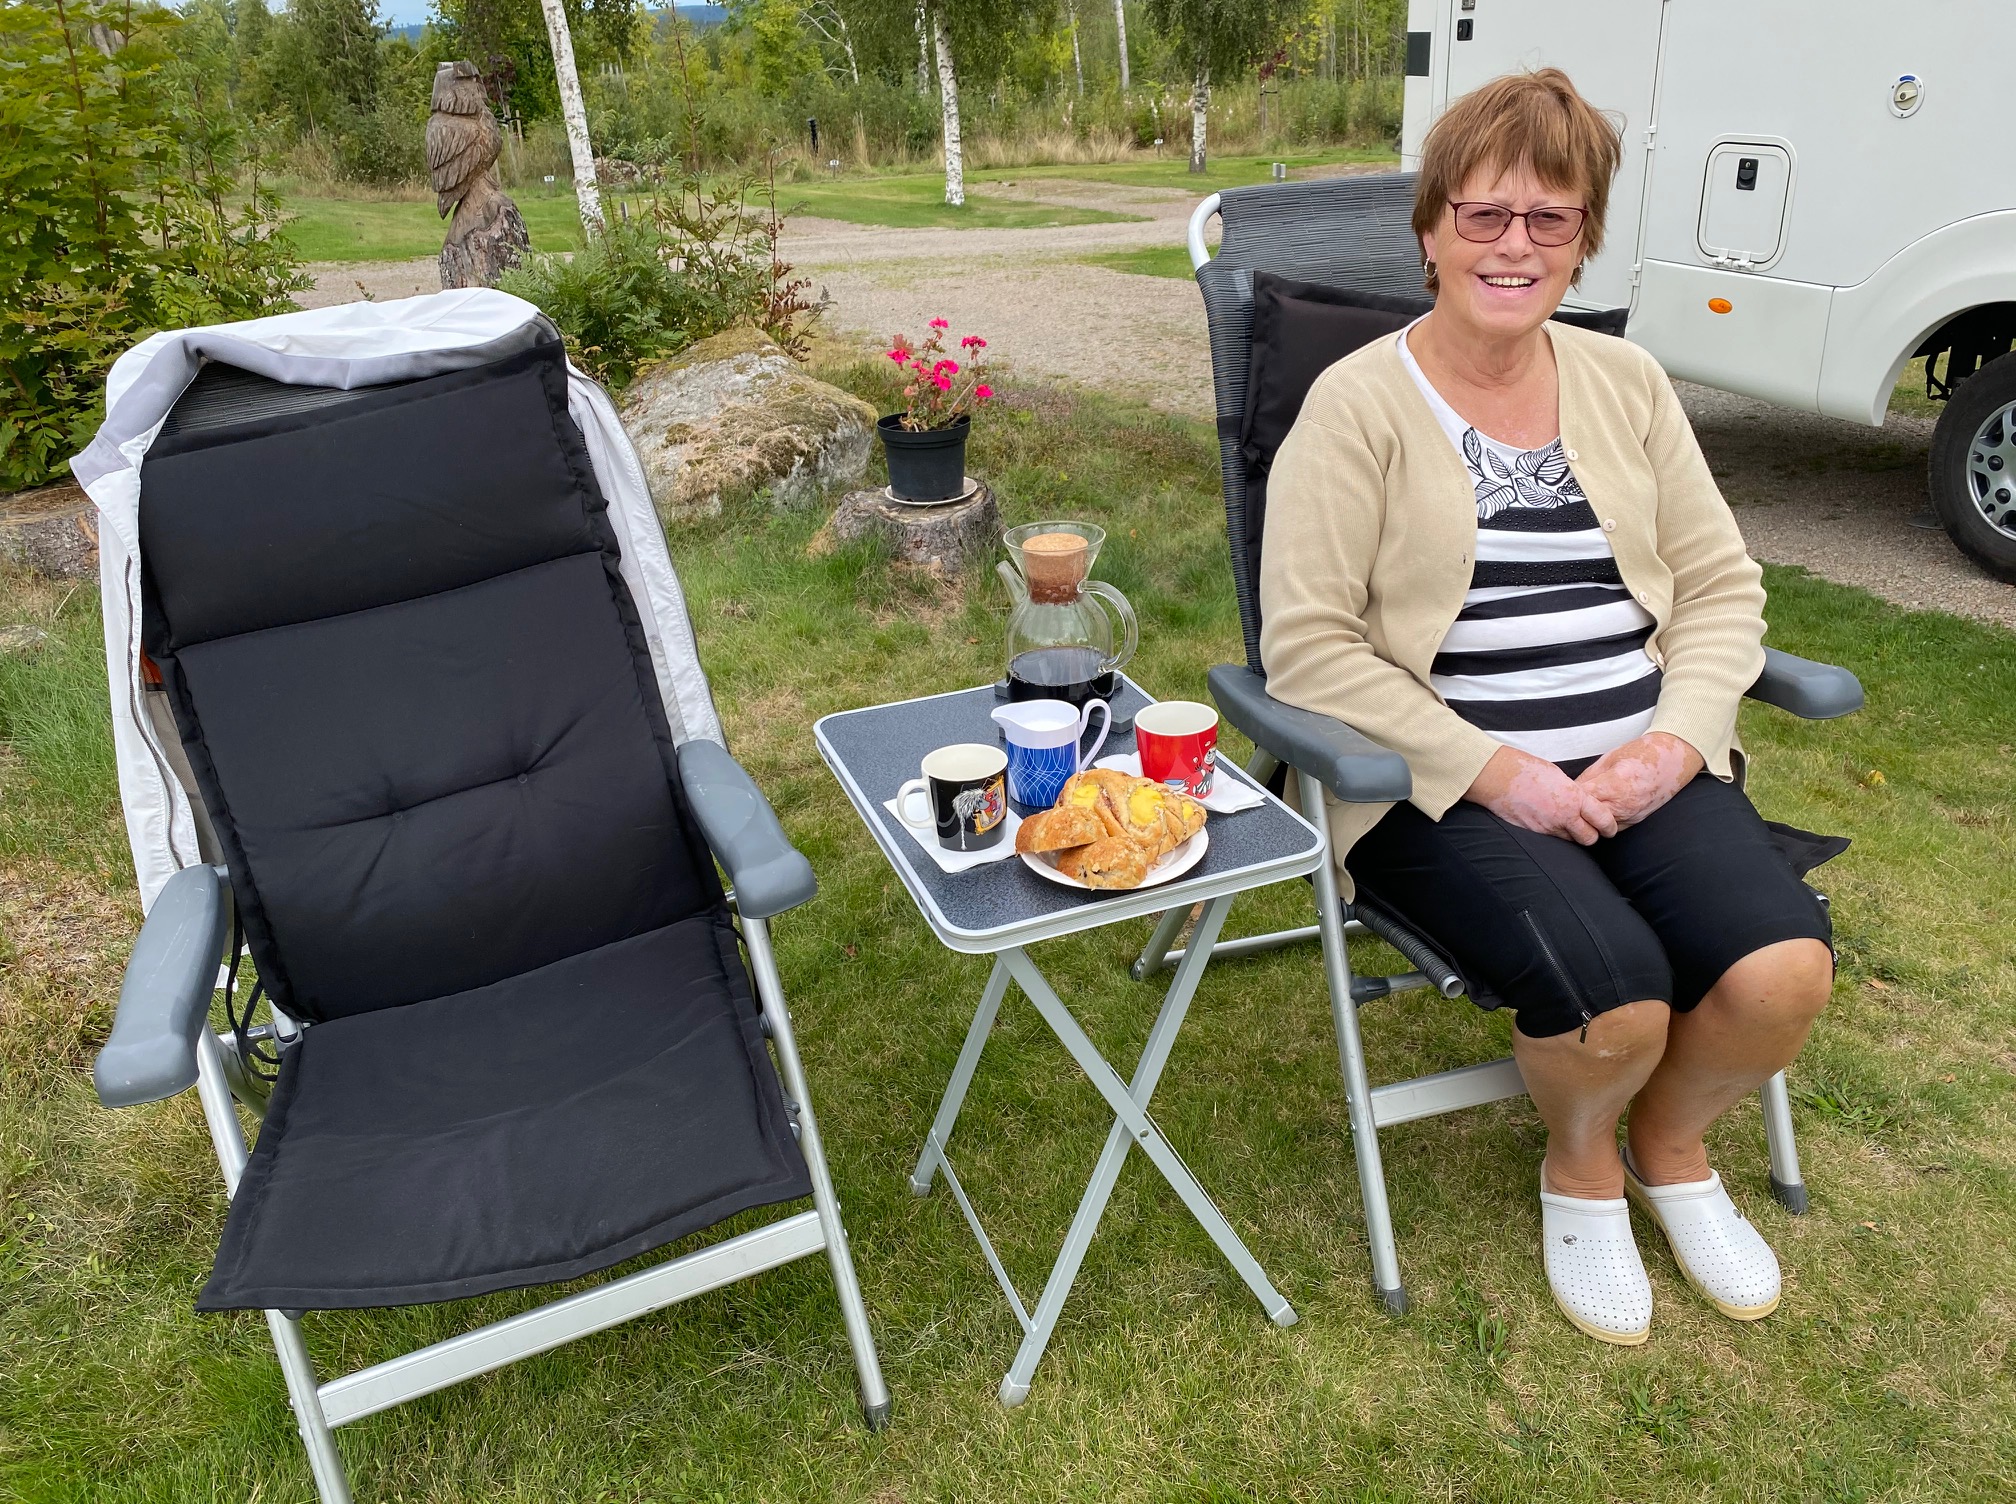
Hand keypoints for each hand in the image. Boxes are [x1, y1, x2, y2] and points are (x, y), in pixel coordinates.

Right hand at [1463, 745, 1619, 845]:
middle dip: (1591, 836)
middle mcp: (1564, 815)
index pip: (1603, 820)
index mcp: (1574, 798)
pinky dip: (1553, 833)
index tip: (1610, 828)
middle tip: (1590, 830)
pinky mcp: (1533, 832)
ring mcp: (1547, 826)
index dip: (1609, 827)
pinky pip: (1550, 838)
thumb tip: (1578, 800)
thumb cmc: (1526, 769)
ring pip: (1569, 841)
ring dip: (1571, 835)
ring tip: (1566, 825)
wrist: (1498, 777)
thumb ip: (1572, 792)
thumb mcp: (1559, 776)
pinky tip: (1547, 823)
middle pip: (1589, 839)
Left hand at [1573, 733, 1703, 827]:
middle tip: (1564, 803)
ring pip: (1598, 827)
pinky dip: (1601, 822)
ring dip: (1587, 819)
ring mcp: (1631, 816)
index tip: (1558, 793)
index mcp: (1615, 786)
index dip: (1567, 796)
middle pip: (1587, 818)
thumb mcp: (1610, 759)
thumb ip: (1589, 777)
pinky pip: (1612, 827)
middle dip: (1574, 811)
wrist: (1675, 759)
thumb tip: (1570, 789)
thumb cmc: (1643, 753)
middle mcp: (1624, 806)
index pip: (1581, 800)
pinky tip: (1597, 810)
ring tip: (1580, 807)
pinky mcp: (1636, 821)